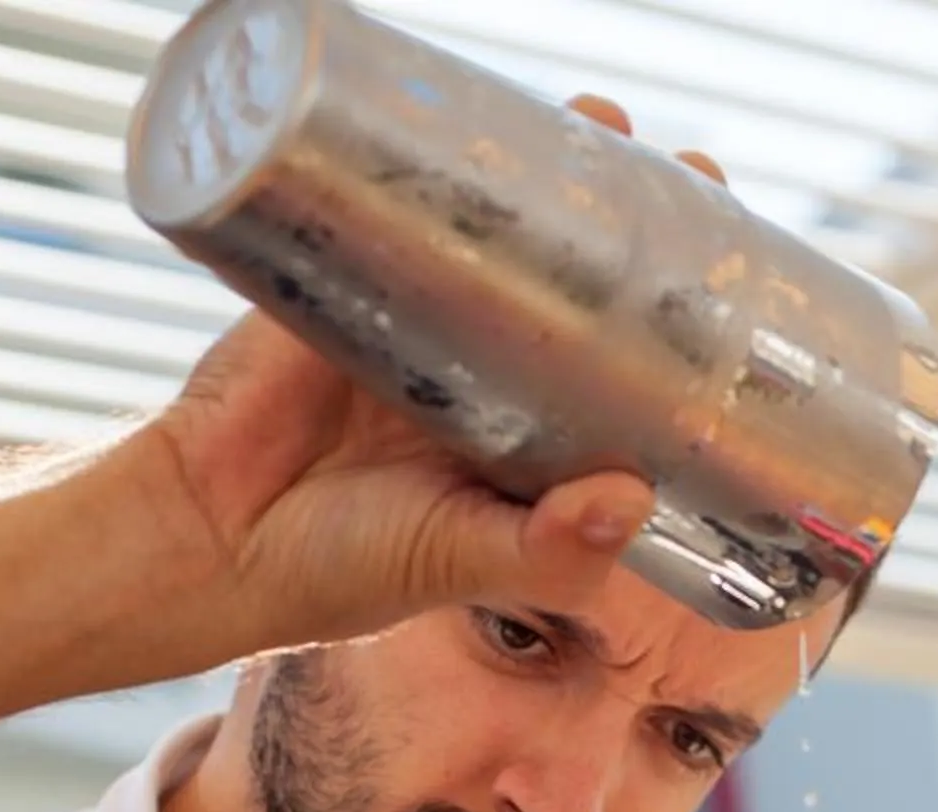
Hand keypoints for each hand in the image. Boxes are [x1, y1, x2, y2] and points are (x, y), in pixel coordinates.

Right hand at [139, 97, 725, 656]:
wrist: (198, 536)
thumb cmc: (336, 569)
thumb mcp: (460, 565)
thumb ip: (546, 553)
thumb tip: (630, 498)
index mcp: (533, 443)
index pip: (632, 368)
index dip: (685, 321)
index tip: (739, 278)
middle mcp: (489, 375)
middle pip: (584, 279)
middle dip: (640, 222)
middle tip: (691, 174)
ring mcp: (419, 319)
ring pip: (502, 229)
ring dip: (553, 170)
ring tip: (606, 119)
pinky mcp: (346, 276)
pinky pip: (397, 205)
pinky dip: (437, 157)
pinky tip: (482, 115)